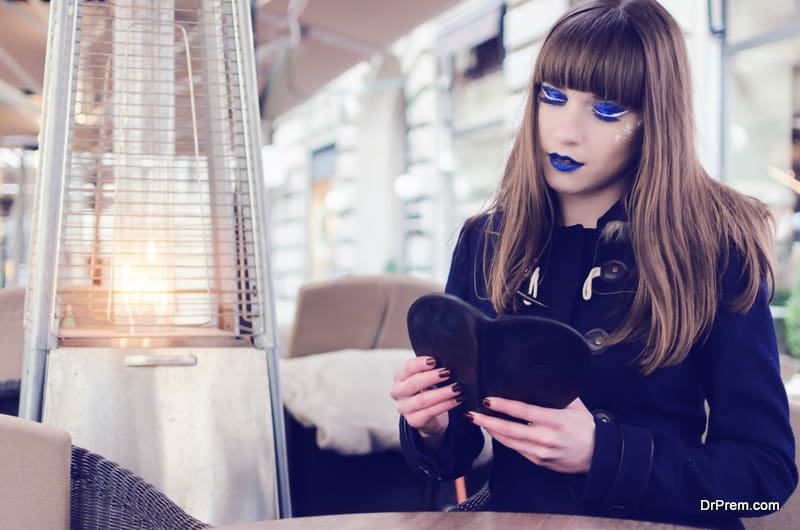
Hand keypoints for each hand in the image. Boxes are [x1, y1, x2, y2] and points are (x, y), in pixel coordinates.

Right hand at [390, 356, 462, 441]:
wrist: (427, 415)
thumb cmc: (427, 390)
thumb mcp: (425, 378)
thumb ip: (430, 369)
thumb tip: (447, 359)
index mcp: (399, 378)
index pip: (407, 368)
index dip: (419, 364)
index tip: (433, 360)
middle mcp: (398, 393)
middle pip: (413, 383)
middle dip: (431, 377)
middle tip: (447, 373)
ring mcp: (405, 408)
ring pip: (423, 400)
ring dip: (442, 393)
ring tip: (456, 388)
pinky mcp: (414, 421)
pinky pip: (430, 412)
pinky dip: (445, 405)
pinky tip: (456, 400)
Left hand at [467, 397, 594, 473]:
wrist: (599, 456)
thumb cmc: (586, 428)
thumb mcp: (575, 406)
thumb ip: (556, 393)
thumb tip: (539, 380)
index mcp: (554, 420)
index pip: (523, 411)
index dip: (503, 406)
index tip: (487, 400)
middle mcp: (545, 438)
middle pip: (509, 430)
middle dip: (487, 422)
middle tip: (471, 415)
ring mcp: (540, 452)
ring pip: (509, 442)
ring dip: (491, 431)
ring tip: (477, 421)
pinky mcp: (538, 461)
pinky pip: (516, 449)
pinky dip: (503, 440)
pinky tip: (494, 432)